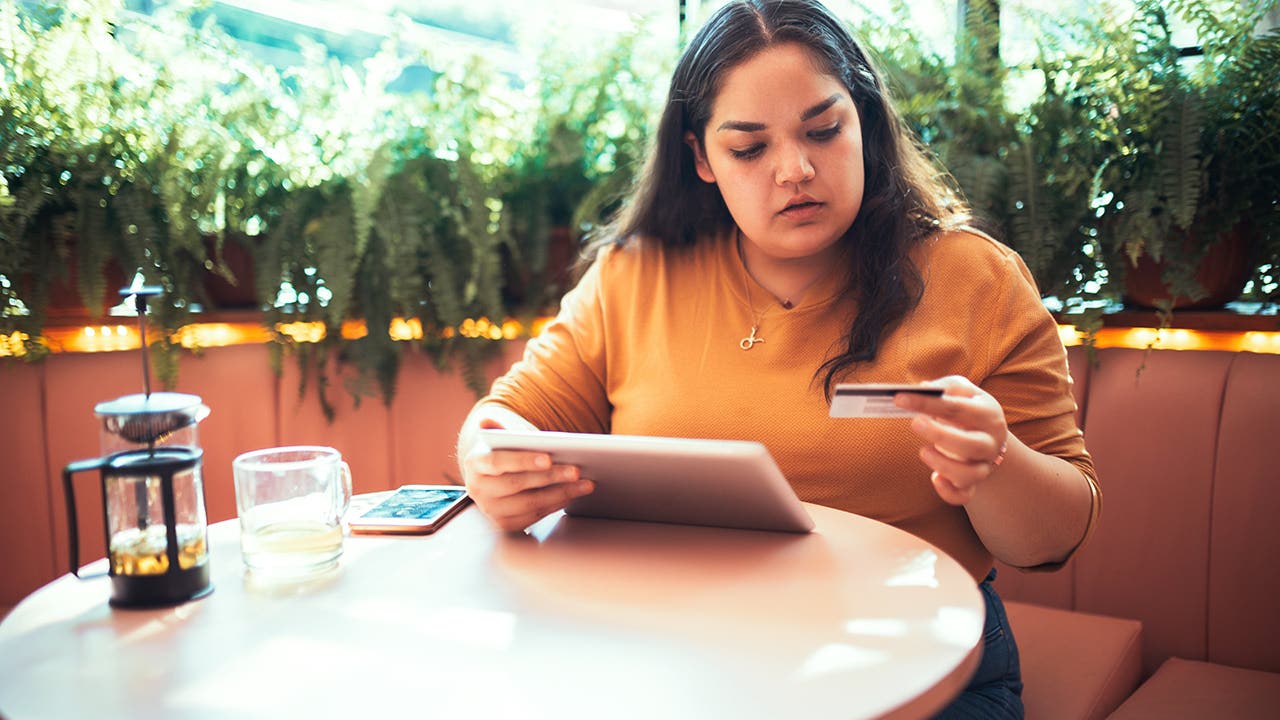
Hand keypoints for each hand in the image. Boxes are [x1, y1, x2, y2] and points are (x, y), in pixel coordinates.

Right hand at [461, 418, 594, 530]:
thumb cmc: (504, 452)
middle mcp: (478, 489)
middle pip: (517, 484)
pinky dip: (555, 505)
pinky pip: (533, 516)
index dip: (523, 460)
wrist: (494, 476)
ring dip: (560, 493)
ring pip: (529, 503)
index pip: (498, 462)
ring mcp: (490, 509)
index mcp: (475, 463)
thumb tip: (486, 421)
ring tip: (584, 484)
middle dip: (550, 477)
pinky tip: (572, 494)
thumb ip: (498, 430)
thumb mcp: (500, 438)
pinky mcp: (504, 523)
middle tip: (576, 471)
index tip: (548, 458)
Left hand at [894, 376, 1008, 505]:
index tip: (899, 398)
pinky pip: (964, 496)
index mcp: (988, 414)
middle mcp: (990, 442)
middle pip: (971, 445)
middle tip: (915, 423)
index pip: (957, 407)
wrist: (987, 435)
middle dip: (940, 435)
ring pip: (969, 475)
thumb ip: (944, 387)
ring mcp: (983, 465)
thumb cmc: (967, 407)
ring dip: (943, 465)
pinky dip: (948, 493)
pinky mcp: (973, 484)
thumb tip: (923, 389)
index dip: (927, 402)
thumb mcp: (961, 390)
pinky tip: (935, 479)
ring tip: (924, 451)